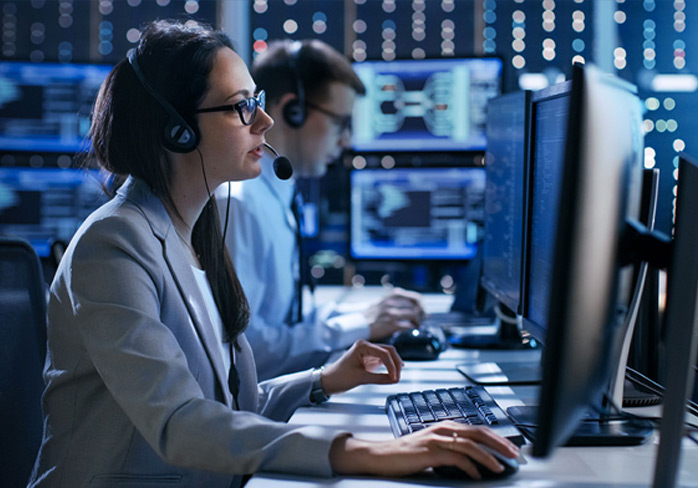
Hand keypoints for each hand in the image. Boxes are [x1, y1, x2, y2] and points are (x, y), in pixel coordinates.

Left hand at [320, 339, 402, 395]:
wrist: (328, 381)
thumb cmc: (338, 377)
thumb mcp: (360, 378)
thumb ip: (380, 378)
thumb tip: (394, 379)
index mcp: (362, 346)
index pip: (384, 353)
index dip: (392, 366)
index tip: (395, 377)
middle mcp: (365, 346)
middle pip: (388, 351)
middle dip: (395, 364)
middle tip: (398, 377)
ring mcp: (367, 352)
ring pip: (387, 355)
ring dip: (393, 365)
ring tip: (396, 377)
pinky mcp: (368, 359)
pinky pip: (383, 360)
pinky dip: (389, 367)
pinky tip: (392, 374)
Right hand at [329, 422, 519, 479]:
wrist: (382, 456)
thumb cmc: (407, 453)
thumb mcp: (434, 447)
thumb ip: (452, 449)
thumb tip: (475, 461)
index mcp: (446, 426)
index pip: (478, 428)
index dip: (497, 438)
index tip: (511, 448)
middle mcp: (443, 428)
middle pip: (479, 432)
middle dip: (500, 444)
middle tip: (515, 455)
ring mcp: (436, 438)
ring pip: (470, 444)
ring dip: (489, 456)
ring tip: (501, 467)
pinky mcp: (430, 450)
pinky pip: (456, 457)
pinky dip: (470, 467)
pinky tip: (476, 476)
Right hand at [363, 288, 424, 340]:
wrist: (359, 324)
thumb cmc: (372, 314)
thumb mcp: (383, 301)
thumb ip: (396, 300)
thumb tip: (412, 304)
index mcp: (392, 295)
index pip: (415, 297)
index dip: (421, 304)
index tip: (423, 310)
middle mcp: (392, 302)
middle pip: (416, 306)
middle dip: (421, 313)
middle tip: (422, 318)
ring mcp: (392, 313)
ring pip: (414, 315)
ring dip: (418, 321)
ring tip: (416, 324)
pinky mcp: (391, 324)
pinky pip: (408, 325)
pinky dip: (412, 328)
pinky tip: (411, 329)